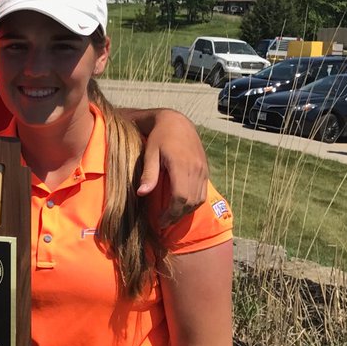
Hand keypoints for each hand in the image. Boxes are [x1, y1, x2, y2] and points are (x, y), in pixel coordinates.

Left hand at [137, 109, 208, 224]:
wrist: (177, 122)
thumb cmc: (159, 137)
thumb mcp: (150, 153)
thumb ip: (149, 174)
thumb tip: (141, 193)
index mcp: (181, 165)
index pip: (180, 197)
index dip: (170, 213)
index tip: (159, 221)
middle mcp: (196, 169)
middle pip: (190, 201)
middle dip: (177, 216)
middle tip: (163, 223)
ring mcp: (203, 169)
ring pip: (199, 199)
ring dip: (186, 211)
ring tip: (171, 216)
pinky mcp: (205, 170)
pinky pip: (203, 192)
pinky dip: (193, 202)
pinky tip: (181, 205)